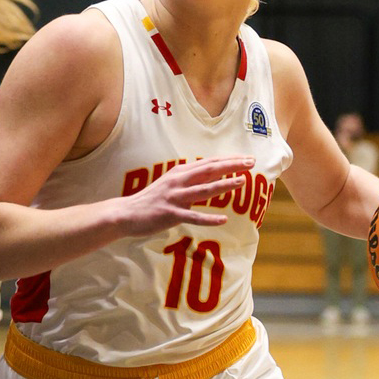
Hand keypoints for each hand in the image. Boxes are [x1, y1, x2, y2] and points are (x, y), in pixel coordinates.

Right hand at [117, 157, 253, 236]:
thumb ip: (189, 179)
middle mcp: (178, 181)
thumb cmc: (152, 200)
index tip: (247, 158)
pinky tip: (223, 220)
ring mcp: (175, 197)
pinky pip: (193, 217)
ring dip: (224, 185)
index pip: (209, 163)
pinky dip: (209, 219)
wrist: (127, 213)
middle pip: (209, 170)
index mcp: (180, 173)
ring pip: (204, 190)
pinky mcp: (171, 214)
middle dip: (232, 166)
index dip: (229, 160)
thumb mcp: (171, 184)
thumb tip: (209, 175)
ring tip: (242, 182)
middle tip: (251, 163)